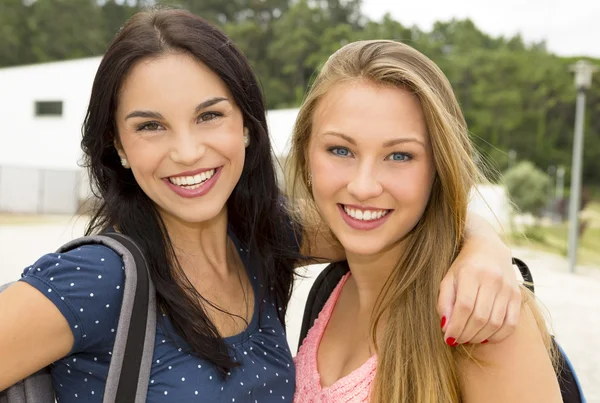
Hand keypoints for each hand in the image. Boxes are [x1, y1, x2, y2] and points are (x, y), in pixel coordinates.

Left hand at [437, 218, 520, 345]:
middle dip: (466, 334)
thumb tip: (445, 327)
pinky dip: (498, 335)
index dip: (455, 326)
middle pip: (480, 317)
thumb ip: (444, 302)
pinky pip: (511, 323)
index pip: (464, 307)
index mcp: (471, 273)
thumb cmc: (463, 267)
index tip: (447, 337)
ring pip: (495, 323)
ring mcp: (507, 288)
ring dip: (479, 337)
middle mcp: (492, 280)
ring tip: (468, 338)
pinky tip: (485, 336)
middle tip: (457, 340)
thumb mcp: (448, 279)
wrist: (489, 249)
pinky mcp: (517, 296)